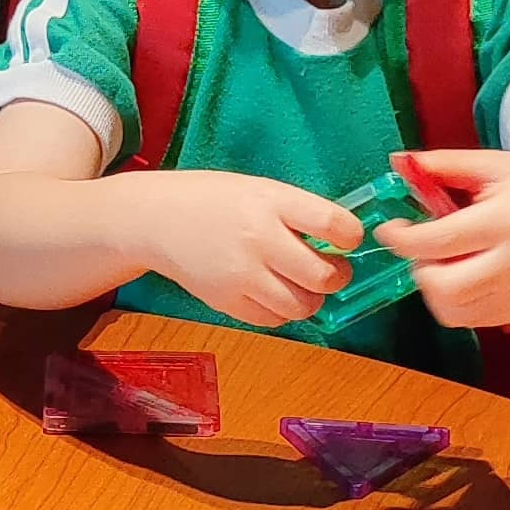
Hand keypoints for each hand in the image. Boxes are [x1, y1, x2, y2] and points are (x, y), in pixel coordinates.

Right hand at [131, 173, 354, 327]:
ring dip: (312, 299)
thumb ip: (298, 212)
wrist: (158, 220)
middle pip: (322, 275)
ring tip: (304, 284)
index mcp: (271, 202)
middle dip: (337, 276)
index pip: (331, 223)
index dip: (351, 236)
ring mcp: (241, 275)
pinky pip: (274, 320)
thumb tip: (342, 239)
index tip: (347, 239)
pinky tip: (275, 292)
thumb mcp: (260, 190)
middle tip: (332, 270)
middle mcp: (258, 239)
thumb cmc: (215, 201)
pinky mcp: (227, 302)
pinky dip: (283, 311)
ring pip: (302, 305)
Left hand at [378, 147, 509, 327]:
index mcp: (505, 219)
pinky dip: (457, 303)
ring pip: (454, 312)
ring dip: (435, 291)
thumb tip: (398, 162)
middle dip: (420, 271)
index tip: (391, 230)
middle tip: (424, 251)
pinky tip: (466, 277)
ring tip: (446, 263)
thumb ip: (446, 165)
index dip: (403, 239)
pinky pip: (472, 320)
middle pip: (443, 288)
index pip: (438, 241)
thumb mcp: (498, 164)